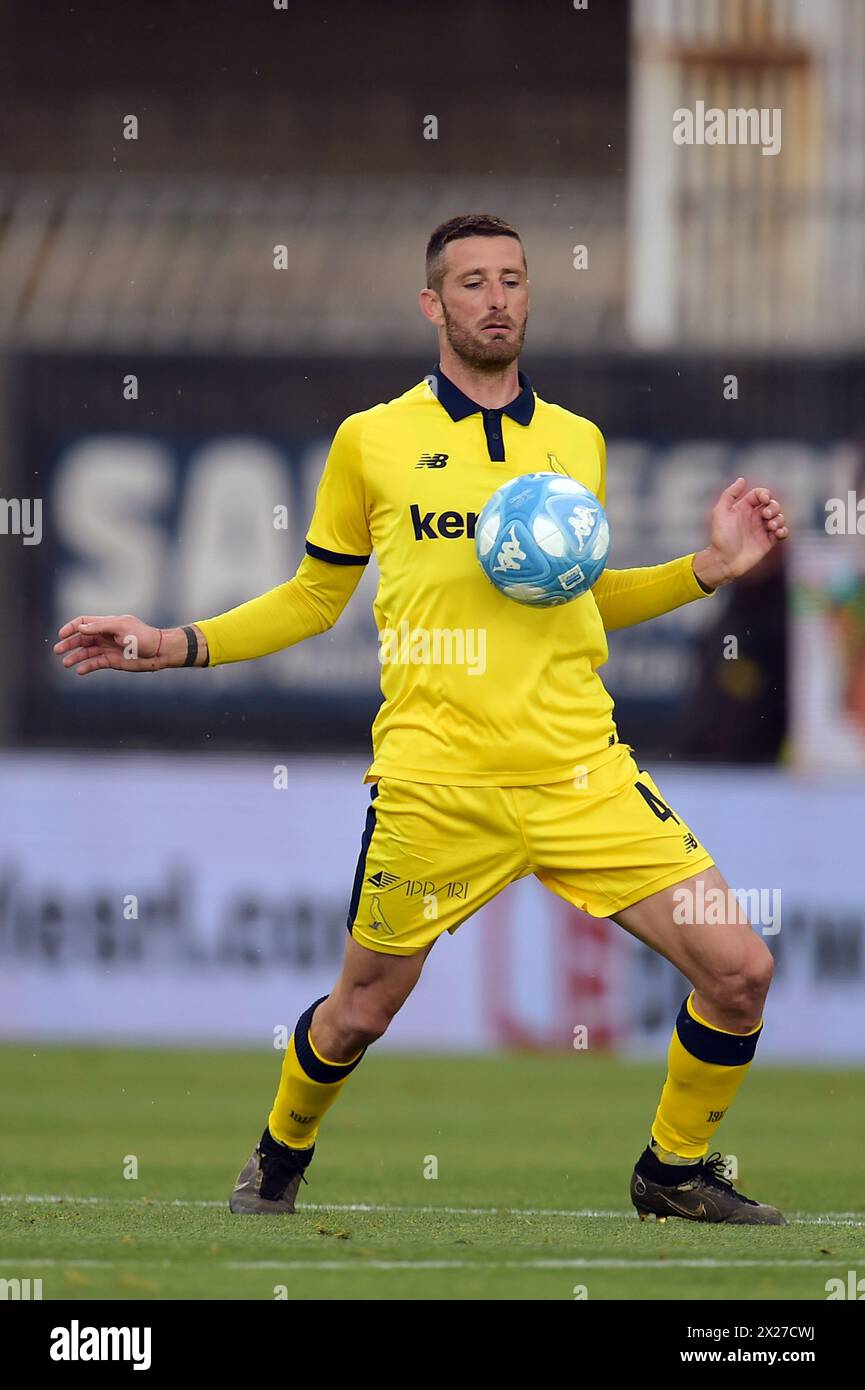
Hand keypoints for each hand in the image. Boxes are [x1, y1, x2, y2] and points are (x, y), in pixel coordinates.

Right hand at [54, 615, 181, 674]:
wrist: (158, 652)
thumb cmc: (142, 636)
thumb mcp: (121, 627)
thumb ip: (100, 627)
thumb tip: (80, 628)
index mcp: (107, 624)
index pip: (84, 623)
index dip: (71, 628)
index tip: (61, 635)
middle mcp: (105, 635)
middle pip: (81, 638)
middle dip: (69, 644)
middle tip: (57, 651)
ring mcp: (108, 648)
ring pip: (86, 652)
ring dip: (75, 657)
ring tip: (65, 663)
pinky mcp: (112, 661)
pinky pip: (95, 663)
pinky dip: (86, 667)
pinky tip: (79, 670)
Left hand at [693, 478, 788, 589]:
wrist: (724, 561)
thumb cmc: (720, 536)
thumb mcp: (720, 512)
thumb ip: (730, 494)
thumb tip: (742, 479)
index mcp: (744, 508)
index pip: (760, 494)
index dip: (765, 494)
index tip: (764, 500)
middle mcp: (754, 517)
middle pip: (772, 505)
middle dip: (773, 507)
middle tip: (766, 515)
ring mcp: (762, 530)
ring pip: (779, 518)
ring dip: (779, 519)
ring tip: (770, 526)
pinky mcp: (768, 542)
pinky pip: (782, 532)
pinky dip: (784, 530)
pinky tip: (777, 533)